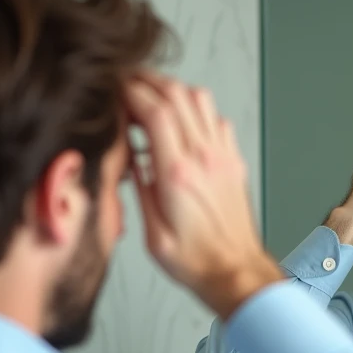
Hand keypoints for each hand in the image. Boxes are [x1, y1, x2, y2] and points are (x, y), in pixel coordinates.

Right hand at [126, 73, 282, 319]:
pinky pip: (217, 119)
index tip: (116, 90)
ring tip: (152, 93)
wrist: (236, 272)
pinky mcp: (233, 162)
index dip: (132, 93)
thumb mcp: (153, 235)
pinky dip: (196, 109)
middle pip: (177, 96)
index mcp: (177, 175)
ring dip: (173, 89)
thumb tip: (130, 159)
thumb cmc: (197, 262)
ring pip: (199, 100)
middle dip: (148, 81)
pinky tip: (183, 120)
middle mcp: (203, 159)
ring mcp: (222, 157)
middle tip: (128, 82)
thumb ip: (140, 191)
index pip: (155, 113)